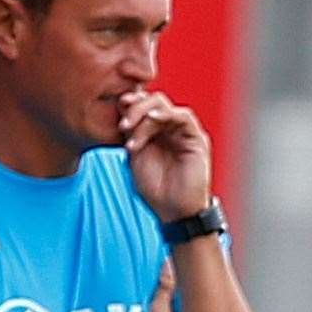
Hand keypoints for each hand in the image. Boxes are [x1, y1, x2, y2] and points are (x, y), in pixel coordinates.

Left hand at [117, 91, 211, 220]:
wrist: (173, 210)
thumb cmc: (154, 189)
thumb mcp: (134, 159)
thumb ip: (130, 137)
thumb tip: (120, 116)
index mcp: (153, 132)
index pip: (141, 107)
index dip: (128, 104)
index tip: (115, 108)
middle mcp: (168, 129)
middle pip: (152, 100)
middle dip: (134, 108)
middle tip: (122, 124)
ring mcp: (183, 132)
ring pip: (164, 106)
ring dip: (144, 112)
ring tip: (129, 128)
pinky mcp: (196, 139)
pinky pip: (183, 117)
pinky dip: (166, 114)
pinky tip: (152, 119)